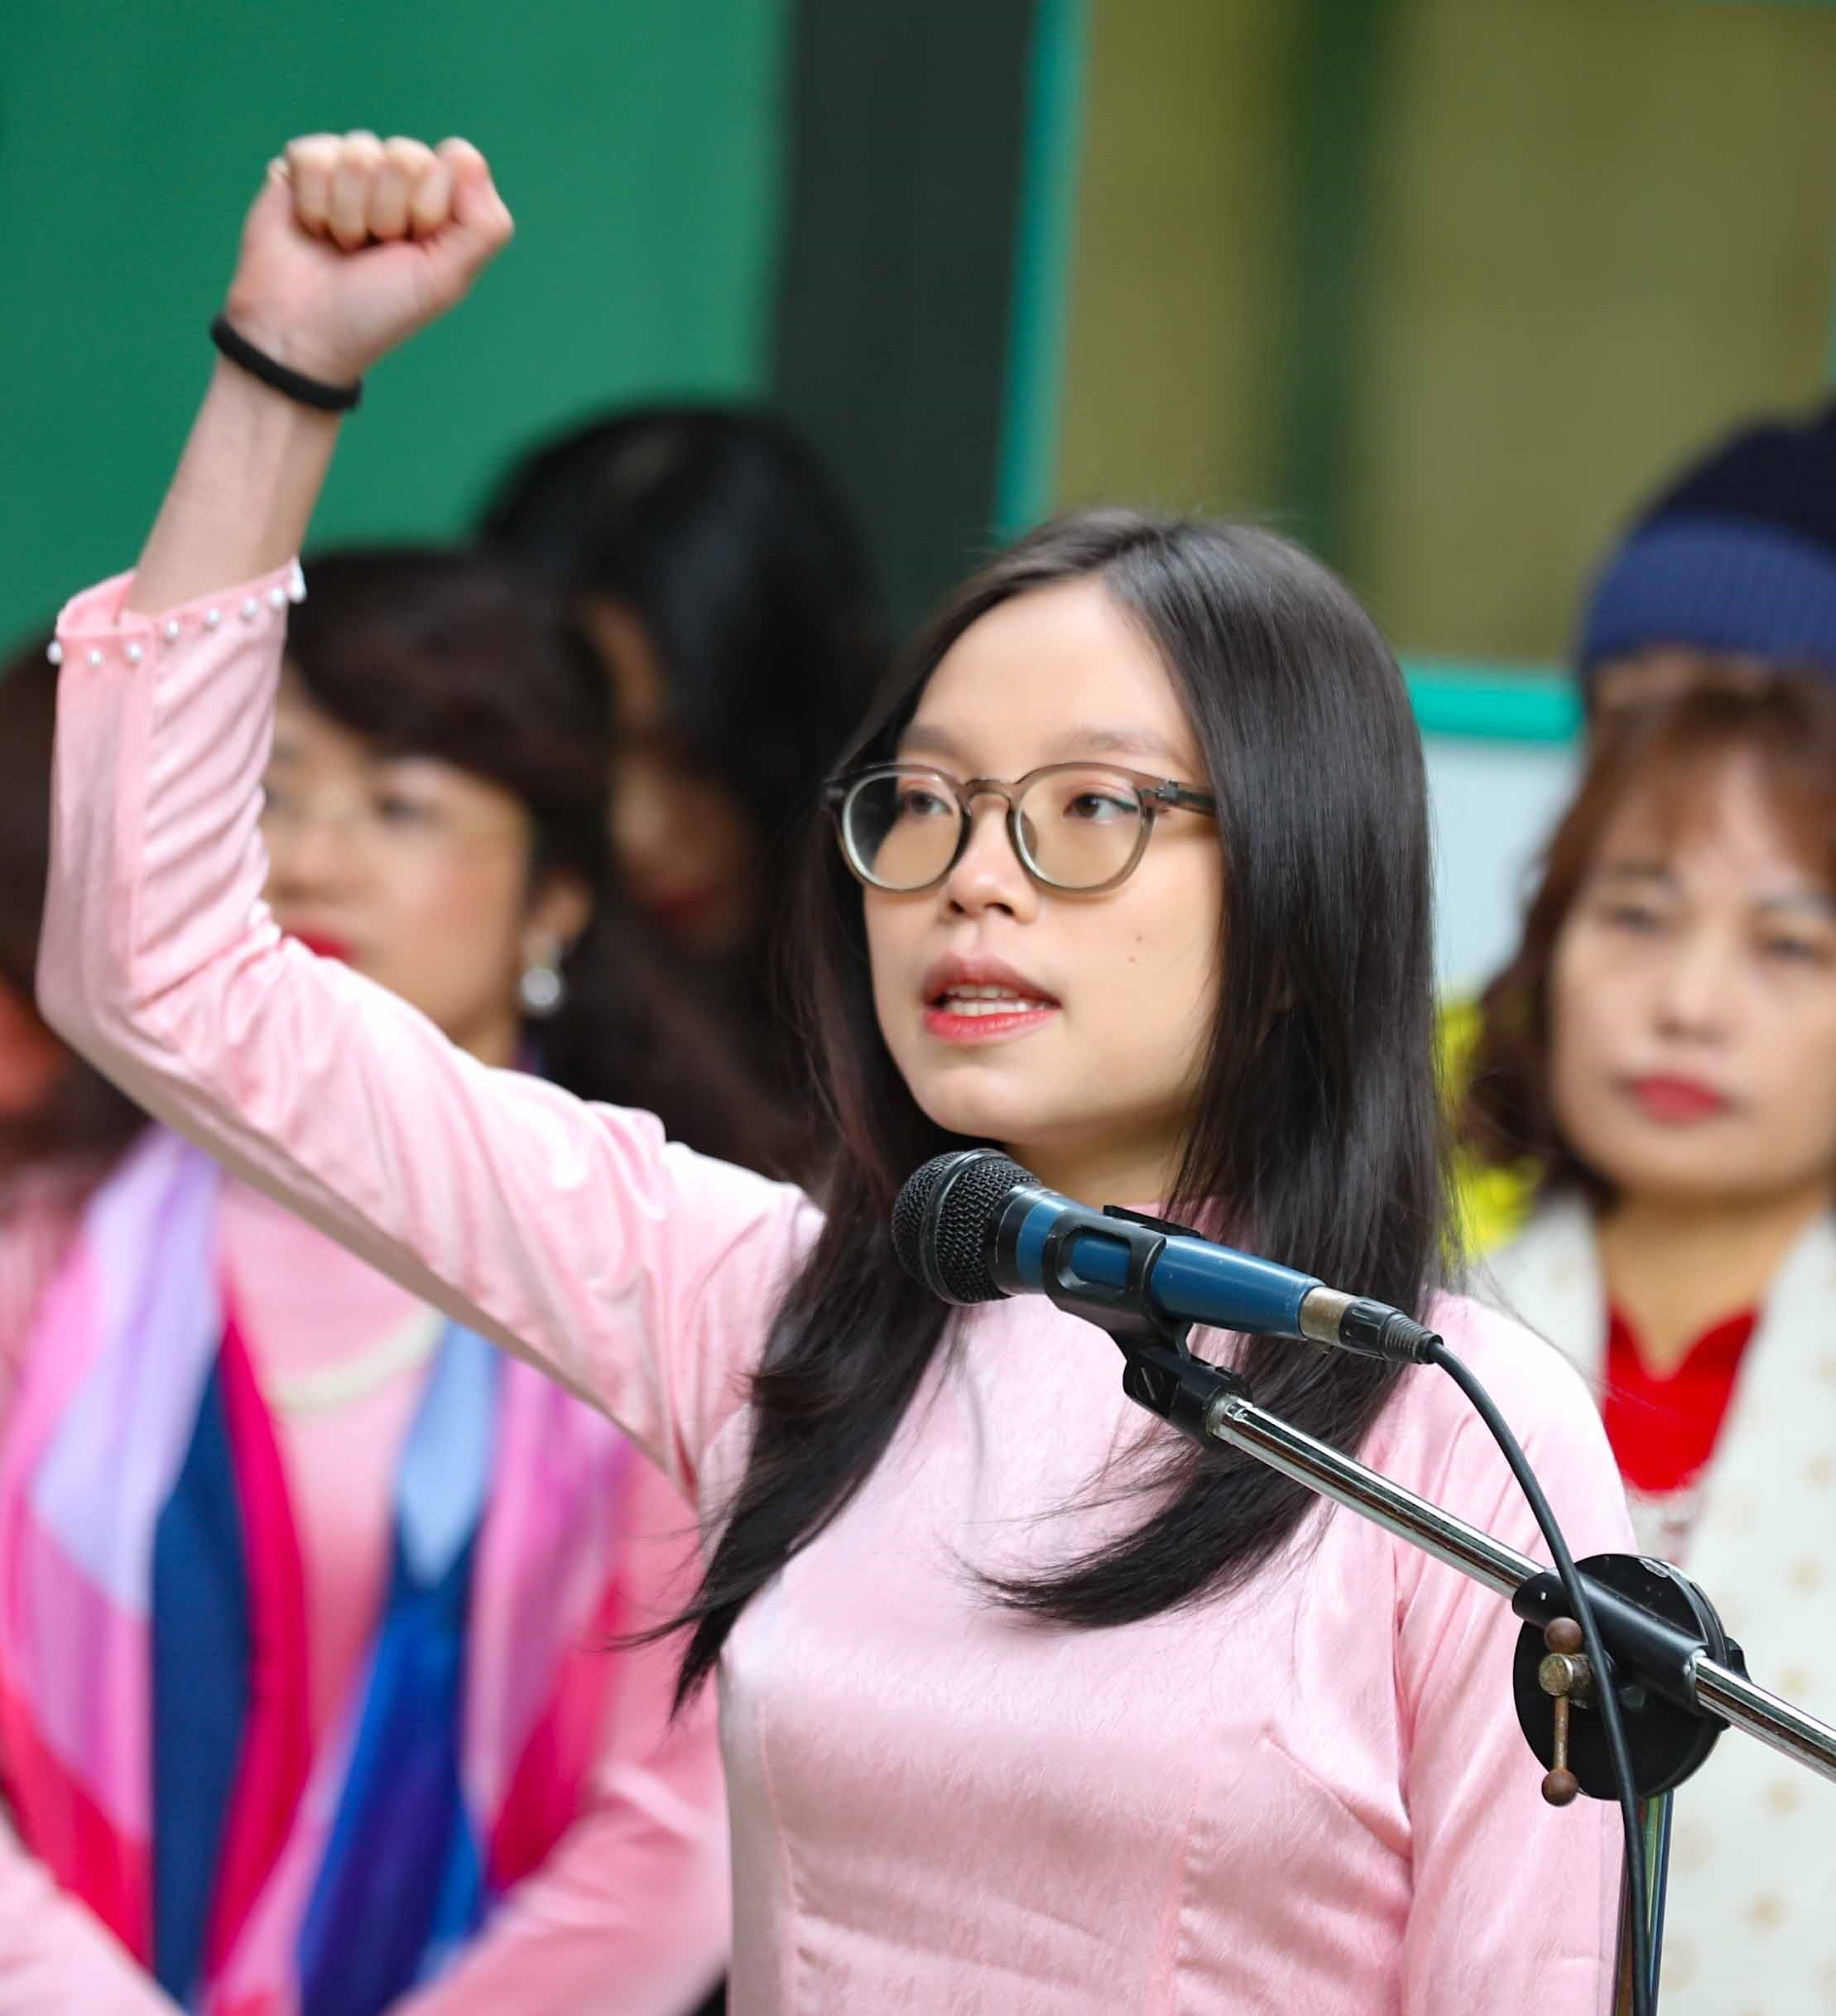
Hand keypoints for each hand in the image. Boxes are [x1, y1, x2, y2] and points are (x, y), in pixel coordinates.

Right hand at [220, 132, 513, 386]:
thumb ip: (483, 226)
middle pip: (406, 155)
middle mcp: (400, 176)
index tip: (416, 246)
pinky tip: (314, 229)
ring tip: (344, 245)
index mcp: (441, 198)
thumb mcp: (445, 280)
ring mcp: (352, 166)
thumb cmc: (379, 309)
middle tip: (376, 250)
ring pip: (359, 154)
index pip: (455, 161)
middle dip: (388, 214)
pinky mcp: (304, 163)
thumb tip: (469, 155)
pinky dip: (314, 203)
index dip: (431, 207)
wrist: (306, 331)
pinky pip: (314, 155)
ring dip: (348, 214)